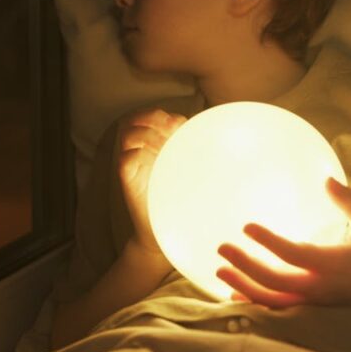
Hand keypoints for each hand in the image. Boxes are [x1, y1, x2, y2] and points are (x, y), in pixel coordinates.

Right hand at [116, 108, 187, 256]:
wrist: (162, 236)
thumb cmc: (181, 205)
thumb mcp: (194, 175)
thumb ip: (200, 157)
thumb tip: (225, 141)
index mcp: (157, 146)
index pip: (154, 117)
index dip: (166, 116)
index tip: (182, 125)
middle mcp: (142, 152)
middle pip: (137, 119)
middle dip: (154, 118)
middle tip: (172, 128)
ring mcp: (134, 165)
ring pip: (128, 135)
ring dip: (146, 134)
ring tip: (164, 145)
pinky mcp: (128, 181)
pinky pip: (125, 160)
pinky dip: (138, 155)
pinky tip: (157, 161)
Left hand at [215, 177, 350, 308]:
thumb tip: (327, 179)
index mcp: (332, 265)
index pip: (294, 255)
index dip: (268, 242)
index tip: (246, 227)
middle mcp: (318, 286)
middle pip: (275, 281)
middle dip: (246, 266)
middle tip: (222, 247)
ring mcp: (310, 300)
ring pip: (271, 299)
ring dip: (243, 286)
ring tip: (219, 270)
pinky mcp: (306, 305)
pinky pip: (276, 306)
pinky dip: (252, 299)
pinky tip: (231, 290)